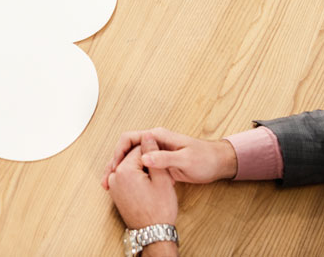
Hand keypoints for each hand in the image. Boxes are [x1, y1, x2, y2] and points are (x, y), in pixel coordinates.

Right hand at [102, 128, 237, 188]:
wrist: (218, 163)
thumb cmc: (205, 159)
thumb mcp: (185, 159)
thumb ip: (165, 158)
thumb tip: (144, 157)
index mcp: (158, 136)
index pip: (130, 138)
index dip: (118, 152)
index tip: (114, 167)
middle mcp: (154, 143)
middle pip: (126, 149)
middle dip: (114, 163)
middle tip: (106, 179)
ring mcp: (156, 153)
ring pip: (131, 160)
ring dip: (120, 171)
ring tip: (110, 185)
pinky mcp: (159, 164)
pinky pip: (140, 168)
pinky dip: (130, 177)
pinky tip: (126, 187)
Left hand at [107, 135, 177, 230]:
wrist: (153, 233)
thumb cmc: (160, 210)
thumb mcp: (162, 178)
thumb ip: (153, 154)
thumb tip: (147, 136)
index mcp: (124, 170)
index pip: (139, 148)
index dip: (154, 152)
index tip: (163, 160)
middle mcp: (114, 176)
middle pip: (132, 156)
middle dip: (146, 161)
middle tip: (161, 172)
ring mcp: (113, 185)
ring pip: (129, 166)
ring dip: (141, 169)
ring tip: (156, 180)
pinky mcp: (115, 192)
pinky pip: (125, 176)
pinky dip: (136, 177)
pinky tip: (147, 185)